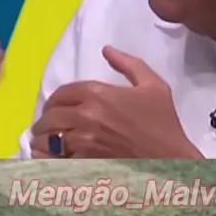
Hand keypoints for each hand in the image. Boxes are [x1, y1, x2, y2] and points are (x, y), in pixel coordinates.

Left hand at [31, 46, 202, 158]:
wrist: (171, 161)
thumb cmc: (163, 123)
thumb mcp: (154, 86)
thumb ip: (129, 64)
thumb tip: (107, 50)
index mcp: (99, 94)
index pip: (62, 93)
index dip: (56, 100)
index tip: (57, 107)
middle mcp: (86, 116)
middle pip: (50, 115)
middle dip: (46, 120)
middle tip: (49, 126)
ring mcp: (83, 143)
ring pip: (47, 139)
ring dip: (44, 140)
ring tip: (47, 143)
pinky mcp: (83, 165)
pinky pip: (53, 161)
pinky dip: (48, 159)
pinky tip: (52, 159)